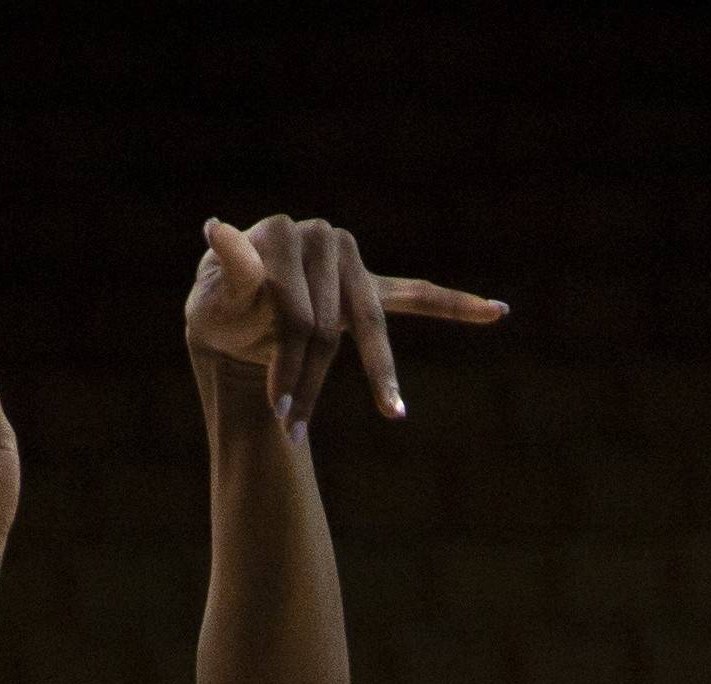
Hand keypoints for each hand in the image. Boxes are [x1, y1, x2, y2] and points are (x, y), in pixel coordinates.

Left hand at [186, 213, 502, 431]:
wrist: (230, 316)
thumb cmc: (219, 311)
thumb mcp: (212, 297)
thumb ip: (230, 270)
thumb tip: (217, 229)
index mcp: (286, 234)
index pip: (297, 309)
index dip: (285, 363)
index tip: (277, 409)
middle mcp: (325, 239)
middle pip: (332, 323)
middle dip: (313, 380)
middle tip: (293, 428)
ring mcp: (352, 265)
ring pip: (370, 326)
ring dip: (377, 374)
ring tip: (393, 413)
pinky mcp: (371, 289)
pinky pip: (419, 297)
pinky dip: (456, 306)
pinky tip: (497, 311)